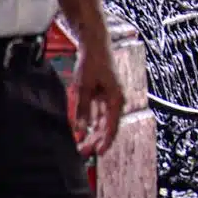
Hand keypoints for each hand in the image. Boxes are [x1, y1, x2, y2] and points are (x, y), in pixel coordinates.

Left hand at [74, 36, 124, 157]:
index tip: (98, 152)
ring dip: (93, 133)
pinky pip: (98, 114)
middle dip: (97, 140)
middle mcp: (116, 100)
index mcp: (116, 99)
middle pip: (108, 126)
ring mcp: (109, 98)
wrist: (95, 45)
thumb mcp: (84, 87)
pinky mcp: (102, 95)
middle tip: (85, 152)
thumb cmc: (93, 63)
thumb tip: (80, 128)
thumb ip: (82, 109)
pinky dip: (91, 122)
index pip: (112, 126)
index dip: (106, 140)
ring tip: (82, 144)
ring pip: (103, 121)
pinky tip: (83, 130)